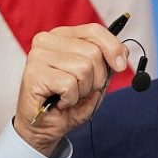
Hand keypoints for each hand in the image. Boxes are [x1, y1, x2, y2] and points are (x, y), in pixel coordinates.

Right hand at [12, 23, 129, 155]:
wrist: (45, 127)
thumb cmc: (68, 101)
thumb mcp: (96, 79)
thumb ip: (108, 63)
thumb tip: (123, 51)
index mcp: (62, 36)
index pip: (94, 30)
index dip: (113, 47)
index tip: (121, 66)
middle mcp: (47, 41)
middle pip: (93, 52)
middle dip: (96, 78)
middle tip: (82, 90)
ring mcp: (38, 56)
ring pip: (83, 68)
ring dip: (83, 90)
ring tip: (69, 96)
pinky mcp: (33, 73)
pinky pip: (69, 84)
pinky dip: (71, 99)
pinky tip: (59, 101)